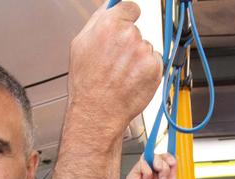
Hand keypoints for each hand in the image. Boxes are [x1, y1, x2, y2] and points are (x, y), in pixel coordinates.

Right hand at [67, 1, 162, 137]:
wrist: (98, 111)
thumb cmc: (87, 84)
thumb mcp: (80, 45)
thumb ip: (97, 21)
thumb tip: (109, 8)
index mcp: (108, 25)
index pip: (129, 7)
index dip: (127, 17)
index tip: (126, 23)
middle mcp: (128, 36)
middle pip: (135, 31)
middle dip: (128, 43)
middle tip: (115, 61)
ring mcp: (143, 52)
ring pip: (145, 48)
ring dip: (137, 58)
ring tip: (121, 74)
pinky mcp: (154, 67)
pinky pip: (154, 62)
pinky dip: (146, 70)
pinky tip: (131, 79)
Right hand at [125, 153, 177, 178]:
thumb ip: (173, 172)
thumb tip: (175, 158)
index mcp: (161, 175)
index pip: (165, 159)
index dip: (169, 157)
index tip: (172, 162)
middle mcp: (152, 172)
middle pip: (158, 156)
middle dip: (164, 163)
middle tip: (164, 177)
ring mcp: (143, 173)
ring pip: (150, 156)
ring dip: (158, 165)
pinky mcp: (134, 175)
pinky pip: (141, 163)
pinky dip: (147, 169)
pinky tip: (148, 178)